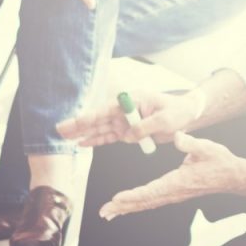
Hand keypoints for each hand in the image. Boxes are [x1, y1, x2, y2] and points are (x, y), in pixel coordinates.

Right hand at [58, 86, 205, 148]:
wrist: (186, 116)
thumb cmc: (178, 112)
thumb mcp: (165, 120)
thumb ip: (145, 127)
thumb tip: (128, 136)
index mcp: (132, 101)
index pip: (107, 110)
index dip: (91, 117)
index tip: (77, 122)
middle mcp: (124, 110)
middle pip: (97, 119)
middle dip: (78, 125)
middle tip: (59, 129)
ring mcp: (124, 121)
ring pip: (99, 129)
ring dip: (82, 134)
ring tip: (64, 138)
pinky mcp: (126, 131)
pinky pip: (107, 137)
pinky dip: (95, 141)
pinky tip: (81, 144)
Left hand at [101, 133, 241, 219]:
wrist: (230, 176)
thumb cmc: (218, 161)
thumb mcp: (206, 148)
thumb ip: (190, 143)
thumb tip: (178, 137)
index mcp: (177, 182)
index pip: (151, 190)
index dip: (133, 195)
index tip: (117, 198)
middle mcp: (172, 192)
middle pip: (143, 201)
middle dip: (122, 207)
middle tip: (104, 212)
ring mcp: (171, 195)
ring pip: (144, 204)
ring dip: (125, 208)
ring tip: (107, 213)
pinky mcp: (171, 194)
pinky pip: (150, 201)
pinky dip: (134, 205)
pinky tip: (122, 208)